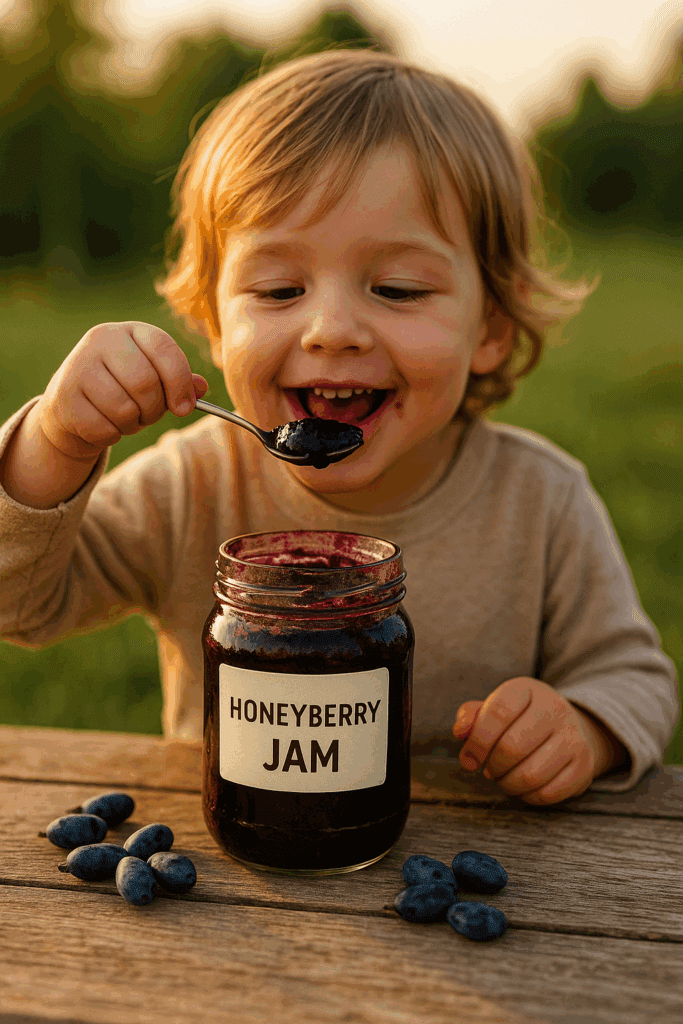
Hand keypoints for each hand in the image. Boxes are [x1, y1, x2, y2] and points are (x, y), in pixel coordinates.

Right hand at [37, 321, 208, 461]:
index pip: (164, 348)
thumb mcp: (154, 379)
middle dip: (154, 409)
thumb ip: (179, 381)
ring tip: (126, 419)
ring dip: (132, 424)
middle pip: (144, 381)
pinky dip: (111, 435)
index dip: (179, 382)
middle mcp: (102, 339)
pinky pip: (102, 427)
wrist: (72, 405)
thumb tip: (200, 388)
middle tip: (149, 415)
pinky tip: (105, 425)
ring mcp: (78, 366)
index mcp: (131, 331)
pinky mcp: (63, 396)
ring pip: (123, 408)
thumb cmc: (123, 390)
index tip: (184, 408)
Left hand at [452, 677, 599, 804]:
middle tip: (488, 770)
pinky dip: (528, 796)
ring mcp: (573, 737)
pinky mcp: (584, 765)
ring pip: (530, 775)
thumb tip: (461, 732)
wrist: (566, 726)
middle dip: (492, 766)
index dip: (477, 741)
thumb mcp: (494, 707)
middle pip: (512, 747)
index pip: (498, 712)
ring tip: (503, 778)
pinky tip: (523, 787)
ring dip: (507, 784)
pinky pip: (548, 793)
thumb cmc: (519, 719)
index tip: (468, 760)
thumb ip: (471, 715)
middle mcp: (555, 709)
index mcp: (527, 689)